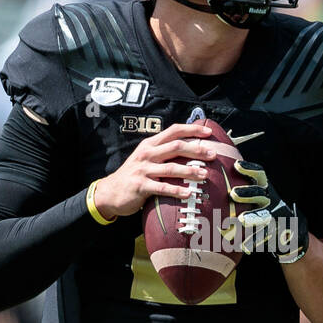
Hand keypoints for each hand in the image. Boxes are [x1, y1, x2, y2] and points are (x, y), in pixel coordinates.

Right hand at [90, 122, 216, 218]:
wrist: (109, 192)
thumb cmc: (134, 175)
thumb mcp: (146, 158)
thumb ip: (163, 152)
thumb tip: (189, 149)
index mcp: (150, 144)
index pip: (173, 131)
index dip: (192, 129)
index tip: (208, 132)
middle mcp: (147, 154)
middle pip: (176, 147)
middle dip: (196, 149)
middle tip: (213, 155)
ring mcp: (143, 170)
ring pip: (171, 168)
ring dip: (190, 171)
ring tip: (205, 175)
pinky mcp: (140, 186)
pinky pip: (162, 188)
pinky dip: (176, 190)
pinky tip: (188, 193)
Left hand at [228, 160, 308, 262]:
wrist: (289, 232)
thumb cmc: (263, 212)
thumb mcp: (257, 199)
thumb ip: (242, 192)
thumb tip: (216, 179)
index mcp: (265, 190)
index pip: (260, 175)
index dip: (250, 169)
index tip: (237, 165)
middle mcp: (270, 201)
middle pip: (259, 194)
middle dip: (247, 193)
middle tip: (233, 193)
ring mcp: (274, 216)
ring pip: (263, 215)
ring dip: (253, 217)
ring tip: (242, 220)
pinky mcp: (275, 232)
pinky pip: (263, 236)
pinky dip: (253, 241)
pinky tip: (243, 246)